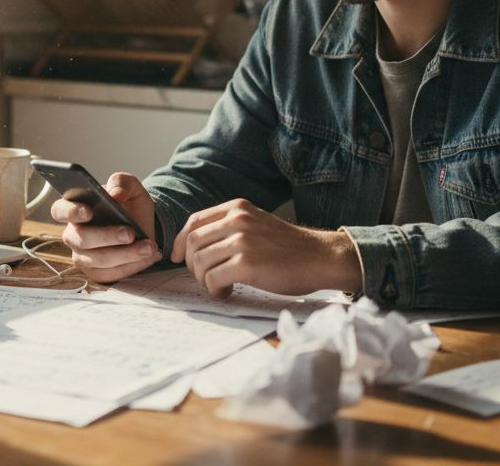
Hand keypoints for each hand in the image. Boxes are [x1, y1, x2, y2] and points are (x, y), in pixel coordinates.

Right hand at [50, 172, 160, 282]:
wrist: (144, 227)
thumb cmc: (130, 205)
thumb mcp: (131, 188)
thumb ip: (122, 183)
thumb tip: (115, 194)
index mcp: (75, 209)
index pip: (60, 210)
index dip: (70, 212)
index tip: (88, 211)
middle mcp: (73, 234)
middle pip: (82, 238)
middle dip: (107, 236)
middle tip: (130, 233)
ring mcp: (83, 256)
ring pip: (98, 260)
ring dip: (125, 255)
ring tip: (148, 247)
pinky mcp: (96, 273)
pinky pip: (110, 274)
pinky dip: (131, 267)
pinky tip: (147, 257)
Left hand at [172, 200, 361, 297]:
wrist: (320, 257)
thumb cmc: (288, 247)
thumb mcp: (256, 223)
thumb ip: (230, 227)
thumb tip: (196, 245)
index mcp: (237, 208)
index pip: (194, 221)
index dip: (180, 241)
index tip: (179, 257)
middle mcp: (237, 220)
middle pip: (192, 242)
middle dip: (191, 264)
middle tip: (204, 278)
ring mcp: (242, 241)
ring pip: (199, 262)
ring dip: (203, 280)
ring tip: (218, 287)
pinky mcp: (247, 264)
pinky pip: (213, 278)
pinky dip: (214, 289)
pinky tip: (227, 292)